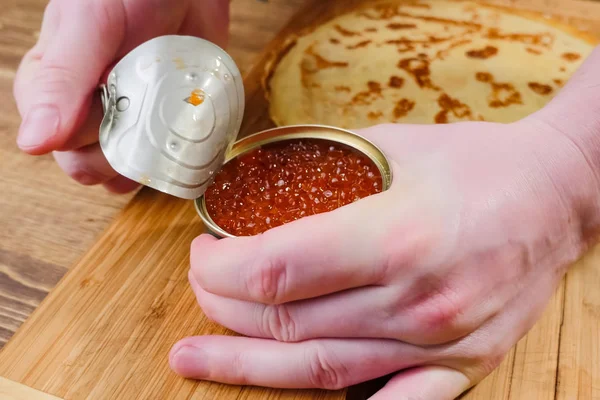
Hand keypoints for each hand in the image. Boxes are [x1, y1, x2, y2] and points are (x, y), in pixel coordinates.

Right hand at [14, 0, 228, 192]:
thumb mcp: (88, 24)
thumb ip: (60, 79)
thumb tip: (33, 143)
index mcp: (54, 89)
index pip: (61, 144)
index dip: (92, 135)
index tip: (114, 99)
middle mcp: (88, 110)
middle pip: (93, 165)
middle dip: (123, 150)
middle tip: (148, 107)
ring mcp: (129, 120)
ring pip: (128, 170)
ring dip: (152, 159)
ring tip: (169, 114)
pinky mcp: (164, 124)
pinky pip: (167, 160)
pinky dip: (180, 153)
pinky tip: (186, 126)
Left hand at [168, 112, 598, 397]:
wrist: (557, 194)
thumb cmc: (476, 162)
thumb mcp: (393, 147)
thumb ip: (322, 171)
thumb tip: (259, 186)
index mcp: (397, 237)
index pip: (275, 270)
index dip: (219, 268)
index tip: (203, 252)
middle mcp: (416, 302)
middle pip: (287, 323)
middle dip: (222, 309)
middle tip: (200, 288)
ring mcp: (440, 343)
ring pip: (319, 370)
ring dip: (248, 365)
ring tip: (199, 359)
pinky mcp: (461, 364)